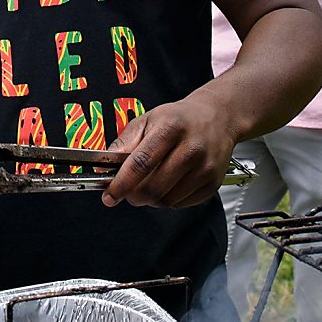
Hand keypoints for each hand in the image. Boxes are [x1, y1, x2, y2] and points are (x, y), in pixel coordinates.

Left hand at [102, 99, 235, 209]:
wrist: (217, 117)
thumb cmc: (179, 119)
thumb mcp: (147, 120)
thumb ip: (124, 144)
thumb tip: (104, 168)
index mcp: (170, 128)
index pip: (140, 163)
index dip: (121, 183)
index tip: (109, 195)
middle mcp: (191, 148)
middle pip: (153, 187)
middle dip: (133, 196)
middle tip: (128, 192)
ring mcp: (205, 167)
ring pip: (166, 200)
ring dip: (150, 200)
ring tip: (149, 185)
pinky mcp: (212, 183)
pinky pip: (181, 204)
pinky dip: (168, 200)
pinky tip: (167, 185)